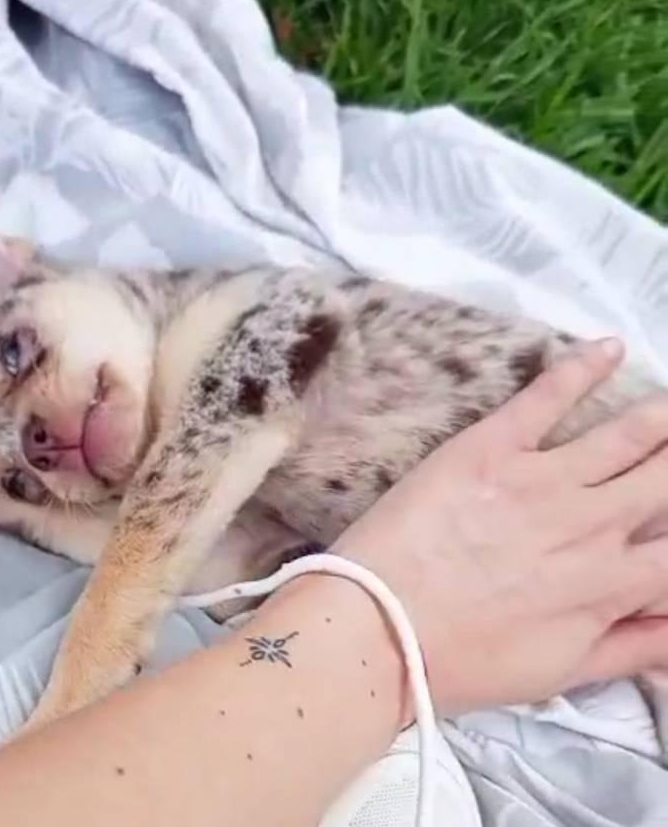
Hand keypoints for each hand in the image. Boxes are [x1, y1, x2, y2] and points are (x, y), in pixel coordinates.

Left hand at [335, 339, 667, 714]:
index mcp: (611, 583)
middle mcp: (592, 524)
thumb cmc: (463, 660)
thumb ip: (636, 646)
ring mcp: (544, 479)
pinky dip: (581, 367)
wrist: (379, 627)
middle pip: (664, 478)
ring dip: (658, 415)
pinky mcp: (492, 446)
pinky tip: (608, 347)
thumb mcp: (562, 670)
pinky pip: (546, 396)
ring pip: (624, 435)